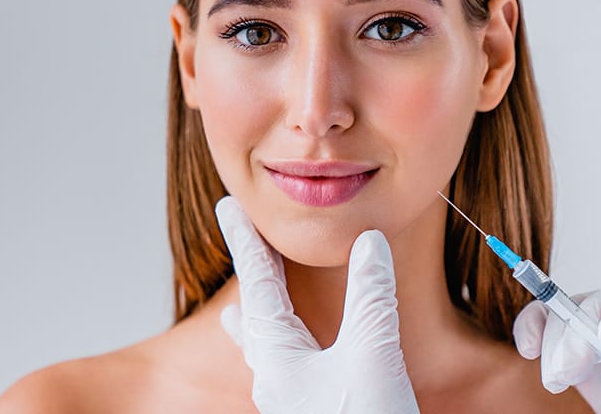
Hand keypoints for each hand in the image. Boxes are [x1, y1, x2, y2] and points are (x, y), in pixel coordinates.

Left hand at [215, 196, 418, 413]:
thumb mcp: (373, 357)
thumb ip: (371, 297)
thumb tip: (369, 242)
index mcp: (279, 357)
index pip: (257, 282)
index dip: (246, 239)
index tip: (227, 207)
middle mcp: (276, 377)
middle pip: (255, 312)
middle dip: (250, 274)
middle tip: (238, 242)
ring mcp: (291, 399)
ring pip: (266, 346)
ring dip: (259, 316)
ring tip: (239, 308)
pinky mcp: (310, 412)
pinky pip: (287, 369)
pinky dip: (284, 347)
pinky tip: (291, 356)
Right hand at [513, 278, 600, 412]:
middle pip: (596, 305)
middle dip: (578, 336)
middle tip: (569, 368)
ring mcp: (593, 319)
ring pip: (564, 315)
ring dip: (555, 347)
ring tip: (559, 379)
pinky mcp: (567, 333)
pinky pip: (541, 316)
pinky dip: (529, 329)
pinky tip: (530, 350)